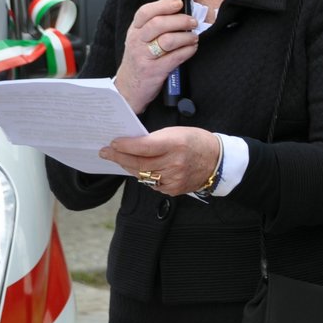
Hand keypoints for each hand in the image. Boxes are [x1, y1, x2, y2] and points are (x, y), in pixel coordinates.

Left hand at [104, 126, 219, 196]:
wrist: (217, 160)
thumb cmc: (196, 141)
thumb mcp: (177, 132)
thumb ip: (155, 139)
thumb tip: (132, 143)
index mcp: (175, 144)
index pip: (143, 147)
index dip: (125, 146)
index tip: (113, 143)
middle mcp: (174, 163)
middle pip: (139, 163)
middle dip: (119, 157)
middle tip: (105, 153)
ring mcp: (174, 178)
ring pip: (142, 175)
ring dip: (128, 167)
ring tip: (119, 159)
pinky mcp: (173, 189)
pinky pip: (152, 184)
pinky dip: (144, 176)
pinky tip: (140, 169)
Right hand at [113, 0, 199, 112]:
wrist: (128, 89)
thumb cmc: (139, 61)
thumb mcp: (138, 41)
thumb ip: (152, 27)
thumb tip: (178, 13)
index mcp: (134, 31)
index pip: (145, 12)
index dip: (163, 5)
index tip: (178, 3)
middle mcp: (137, 42)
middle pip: (158, 23)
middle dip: (180, 20)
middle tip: (192, 22)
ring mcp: (144, 57)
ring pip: (168, 40)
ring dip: (186, 37)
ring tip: (193, 37)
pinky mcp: (154, 71)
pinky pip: (176, 57)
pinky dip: (188, 51)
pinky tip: (192, 48)